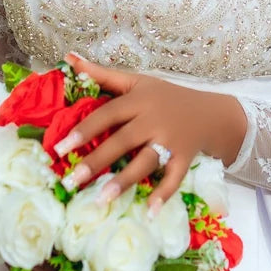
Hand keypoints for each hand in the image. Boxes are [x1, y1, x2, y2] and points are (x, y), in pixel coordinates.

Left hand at [54, 52, 247, 215]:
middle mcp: (154, 119)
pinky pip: (174, 178)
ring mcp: (171, 140)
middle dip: (97, 161)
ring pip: (145, 161)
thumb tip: (68, 58)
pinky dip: (163, 194)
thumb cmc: (166, 97)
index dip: (84, 130)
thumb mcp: (136, 82)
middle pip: (122, 141)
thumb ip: (102, 74)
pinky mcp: (185, 158)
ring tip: (101, 199)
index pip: (108, 114)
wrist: (210, 112)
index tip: (60, 147)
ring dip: (124, 180)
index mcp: (139, 100)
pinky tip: (149, 211)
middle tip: (72, 180)